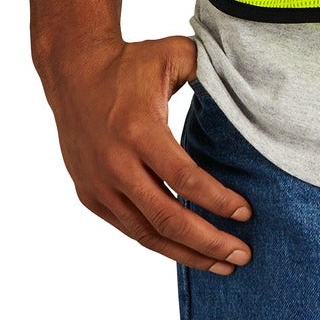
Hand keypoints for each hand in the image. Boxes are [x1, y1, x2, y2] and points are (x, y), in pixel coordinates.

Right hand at [41, 34, 253, 273]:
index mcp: (139, 131)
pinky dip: (159, 242)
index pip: (185, 179)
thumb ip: (210, 70)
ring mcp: (99, 184)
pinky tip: (186, 249)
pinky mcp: (90, 195)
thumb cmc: (130, 62)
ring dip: (186, 253)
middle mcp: (115, 164)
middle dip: (208, 242)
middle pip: (167, 217)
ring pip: (146, 233)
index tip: (246, 214)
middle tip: (243, 255)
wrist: (73, 71)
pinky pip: (129, 228)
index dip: (217, 201)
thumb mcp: (173, 54)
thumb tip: (246, 85)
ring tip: (222, 264)